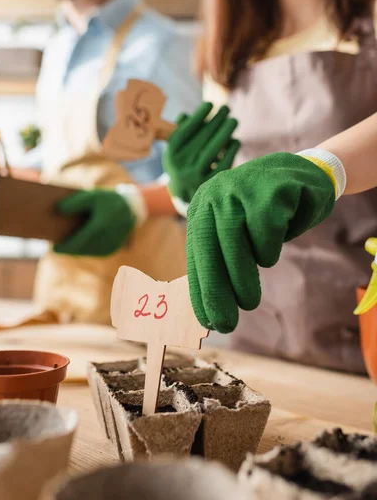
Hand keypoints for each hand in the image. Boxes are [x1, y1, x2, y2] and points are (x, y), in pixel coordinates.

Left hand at [54, 189, 135, 256]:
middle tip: (56, 246)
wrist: (131, 209)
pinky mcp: (111, 250)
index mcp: (100, 226)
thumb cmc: (108, 200)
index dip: (64, 247)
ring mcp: (110, 246)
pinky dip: (85, 249)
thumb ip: (74, 202)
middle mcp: (106, 239)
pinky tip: (76, 245)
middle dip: (68, 248)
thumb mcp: (92, 196)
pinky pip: (94, 252)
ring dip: (76, 250)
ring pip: (87, 252)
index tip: (53, 248)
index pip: (78, 242)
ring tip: (64, 245)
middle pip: (81, 249)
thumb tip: (58, 210)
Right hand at [162, 102, 239, 202]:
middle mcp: (181, 165)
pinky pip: (222, 163)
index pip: (185, 131)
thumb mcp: (176, 149)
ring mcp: (195, 176)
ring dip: (225, 133)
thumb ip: (180, 131)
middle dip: (215, 120)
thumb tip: (185, 115)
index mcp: (171, 154)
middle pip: (201, 138)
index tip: (210, 103)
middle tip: (226, 108)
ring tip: (233, 120)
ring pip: (212, 150)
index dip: (198, 116)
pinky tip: (235, 141)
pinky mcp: (209, 183)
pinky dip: (230, 151)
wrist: (184, 194)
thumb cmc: (182, 163)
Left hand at [186, 153, 335, 332]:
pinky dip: (270, 249)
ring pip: (237, 243)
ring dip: (243, 278)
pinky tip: (276, 242)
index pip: (196, 251)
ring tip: (250, 301)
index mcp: (202, 205)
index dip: (200, 286)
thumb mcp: (235, 230)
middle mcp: (215, 193)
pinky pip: (266, 233)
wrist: (303, 175)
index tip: (206, 319)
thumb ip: (219, 257)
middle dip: (216, 290)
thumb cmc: (265, 213)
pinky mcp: (269, 190)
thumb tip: (207, 308)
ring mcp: (241, 188)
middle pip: (210, 247)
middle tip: (226, 323)